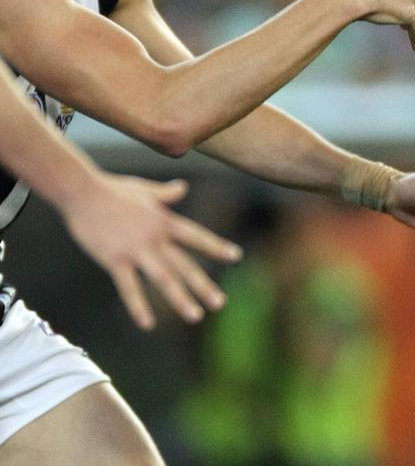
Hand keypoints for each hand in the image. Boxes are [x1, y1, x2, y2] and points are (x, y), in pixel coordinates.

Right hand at [58, 175, 241, 330]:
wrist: (82, 191)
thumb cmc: (113, 189)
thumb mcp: (145, 189)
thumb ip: (166, 194)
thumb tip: (183, 187)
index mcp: (165, 221)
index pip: (196, 237)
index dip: (216, 247)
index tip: (236, 257)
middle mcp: (155, 238)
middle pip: (184, 265)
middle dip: (203, 285)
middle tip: (220, 304)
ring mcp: (136, 250)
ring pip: (164, 278)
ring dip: (180, 298)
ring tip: (195, 316)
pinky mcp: (114, 260)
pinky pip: (129, 287)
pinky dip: (139, 306)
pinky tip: (147, 324)